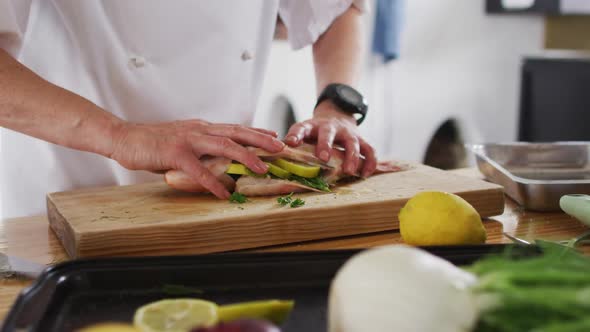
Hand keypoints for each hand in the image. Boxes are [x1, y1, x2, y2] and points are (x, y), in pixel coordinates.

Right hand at [110, 120, 284, 198]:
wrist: (124, 137)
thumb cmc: (153, 142)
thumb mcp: (183, 142)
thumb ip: (201, 150)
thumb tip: (219, 162)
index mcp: (202, 128)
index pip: (235, 128)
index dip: (256, 132)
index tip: (275, 136)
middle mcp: (199, 130)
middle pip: (237, 132)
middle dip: (261, 140)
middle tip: (281, 147)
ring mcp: (188, 140)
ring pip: (224, 146)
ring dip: (246, 157)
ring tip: (262, 168)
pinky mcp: (175, 153)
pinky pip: (198, 170)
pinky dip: (213, 183)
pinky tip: (224, 194)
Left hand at [284, 101, 376, 176]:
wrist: (337, 116)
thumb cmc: (316, 132)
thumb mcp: (304, 133)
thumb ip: (295, 144)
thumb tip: (277, 158)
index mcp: (311, 126)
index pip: (301, 127)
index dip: (295, 134)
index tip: (290, 142)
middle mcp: (330, 127)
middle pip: (328, 133)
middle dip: (325, 144)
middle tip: (323, 158)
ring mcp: (347, 133)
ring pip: (352, 142)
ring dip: (351, 156)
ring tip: (349, 171)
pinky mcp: (361, 139)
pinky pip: (369, 149)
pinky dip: (370, 161)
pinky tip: (366, 174)